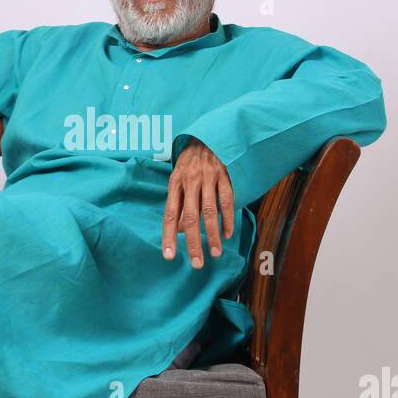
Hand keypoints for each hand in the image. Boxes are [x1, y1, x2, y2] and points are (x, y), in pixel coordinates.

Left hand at [162, 138, 234, 268]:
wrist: (209, 134)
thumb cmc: (191, 162)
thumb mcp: (179, 179)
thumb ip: (180, 204)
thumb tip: (178, 231)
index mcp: (175, 183)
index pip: (169, 214)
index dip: (168, 236)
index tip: (169, 256)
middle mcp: (190, 180)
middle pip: (190, 217)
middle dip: (193, 242)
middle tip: (197, 263)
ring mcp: (208, 177)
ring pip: (210, 211)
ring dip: (213, 234)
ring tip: (215, 253)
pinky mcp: (224, 174)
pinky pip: (227, 200)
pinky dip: (228, 218)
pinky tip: (228, 233)